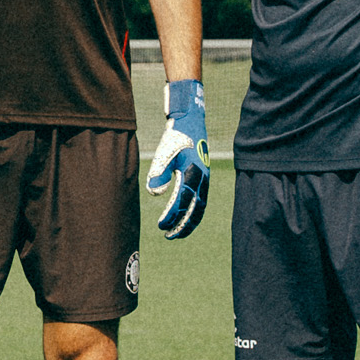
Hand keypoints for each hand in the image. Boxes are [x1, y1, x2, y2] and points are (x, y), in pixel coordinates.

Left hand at [145, 79, 210, 238]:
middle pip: (195, 210)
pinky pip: (201, 201)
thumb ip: (159, 173)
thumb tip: (154, 194)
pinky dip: (194, 212)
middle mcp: (202, 179)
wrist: (191, 122)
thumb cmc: (175, 137)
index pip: (181, 202)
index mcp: (192, 174)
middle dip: (183, 226)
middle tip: (168, 236)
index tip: (160, 226)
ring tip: (176, 232)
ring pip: (200, 208)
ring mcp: (205, 179)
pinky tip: (184, 217)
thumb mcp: (164, 152)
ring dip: (189, 222)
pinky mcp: (204, 177)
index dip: (171, 216)